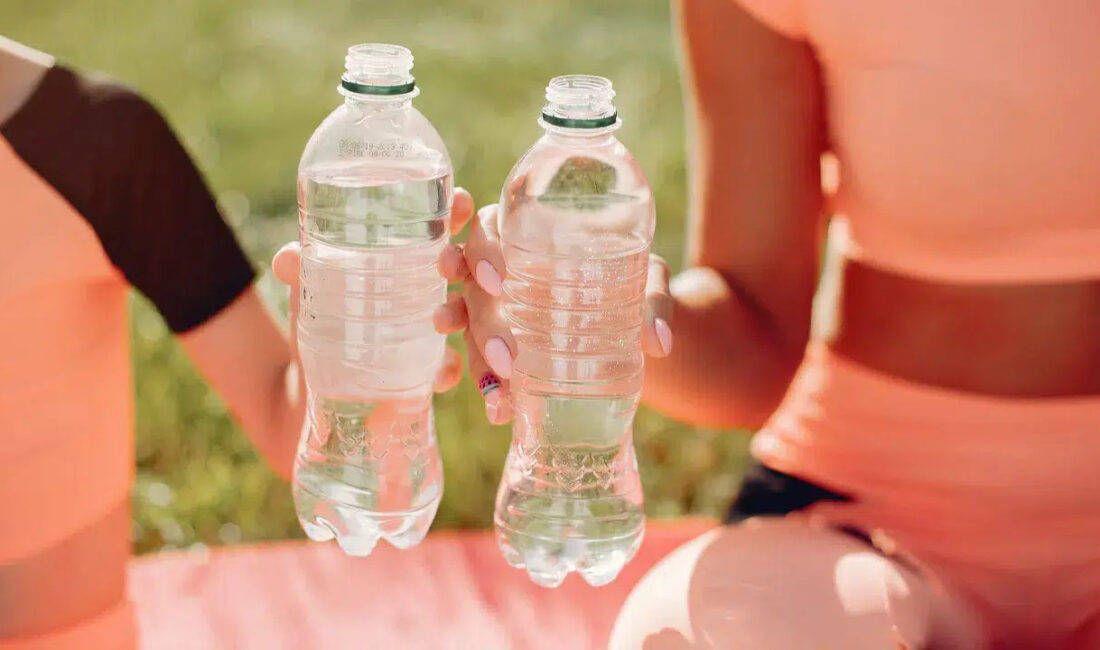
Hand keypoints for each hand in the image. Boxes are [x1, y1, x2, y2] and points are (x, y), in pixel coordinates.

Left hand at [271, 187, 475, 394]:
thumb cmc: (322, 318)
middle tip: (467, 271)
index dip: (459, 209)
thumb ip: (301, 267)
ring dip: (483, 325)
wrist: (316, 388)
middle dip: (484, 262)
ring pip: (484, 317)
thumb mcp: (310, 288)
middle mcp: (443, 285)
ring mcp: (448, 328)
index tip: (460, 204)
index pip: (451, 223)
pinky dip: (456, 371)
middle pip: (481, 264)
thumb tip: (289, 258)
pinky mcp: (440, 369)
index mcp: (418, 253)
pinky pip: (460, 367)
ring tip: (443, 327)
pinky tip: (441, 376)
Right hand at [434, 202, 673, 424]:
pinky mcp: (499, 343)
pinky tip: (499, 411)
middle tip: (506, 357)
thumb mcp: (646, 279)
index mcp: (525, 234)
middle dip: (484, 323)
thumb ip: (652, 299)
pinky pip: (479, 360)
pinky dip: (486, 386)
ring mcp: (495, 307)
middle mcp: (501, 269)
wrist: (634, 322)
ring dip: (474, 358)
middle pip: (473, 288)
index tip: (497, 279)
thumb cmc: (631, 282)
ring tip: (494, 390)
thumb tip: (659, 341)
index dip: (480, 252)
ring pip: (469, 328)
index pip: (485, 229)